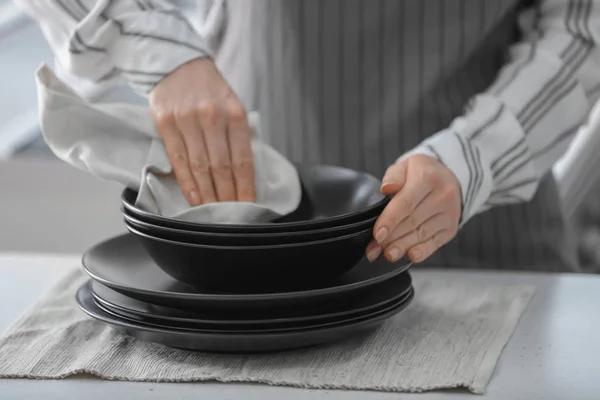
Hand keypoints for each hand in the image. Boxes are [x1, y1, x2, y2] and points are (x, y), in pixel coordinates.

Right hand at [149, 57, 254, 205]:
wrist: (176, 63)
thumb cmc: (209, 90)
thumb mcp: (232, 104)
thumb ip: (237, 134)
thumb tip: (243, 173)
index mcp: (235, 113)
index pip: (242, 158)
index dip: (245, 186)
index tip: (248, 205)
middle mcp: (212, 116)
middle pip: (222, 166)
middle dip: (227, 195)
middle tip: (230, 215)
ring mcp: (187, 119)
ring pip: (200, 165)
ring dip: (207, 193)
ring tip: (212, 212)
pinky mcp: (165, 122)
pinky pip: (177, 158)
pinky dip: (187, 181)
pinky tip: (194, 197)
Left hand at [366, 155, 461, 262]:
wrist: (450, 178)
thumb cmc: (422, 173)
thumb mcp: (406, 166)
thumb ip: (394, 176)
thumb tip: (387, 188)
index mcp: (428, 178)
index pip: (405, 203)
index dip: (389, 220)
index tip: (377, 234)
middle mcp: (442, 196)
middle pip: (412, 222)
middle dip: (391, 238)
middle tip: (373, 249)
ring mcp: (449, 214)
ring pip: (422, 235)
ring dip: (402, 247)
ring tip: (387, 254)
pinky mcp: (451, 228)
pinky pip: (435, 243)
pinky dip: (422, 251)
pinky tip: (411, 256)